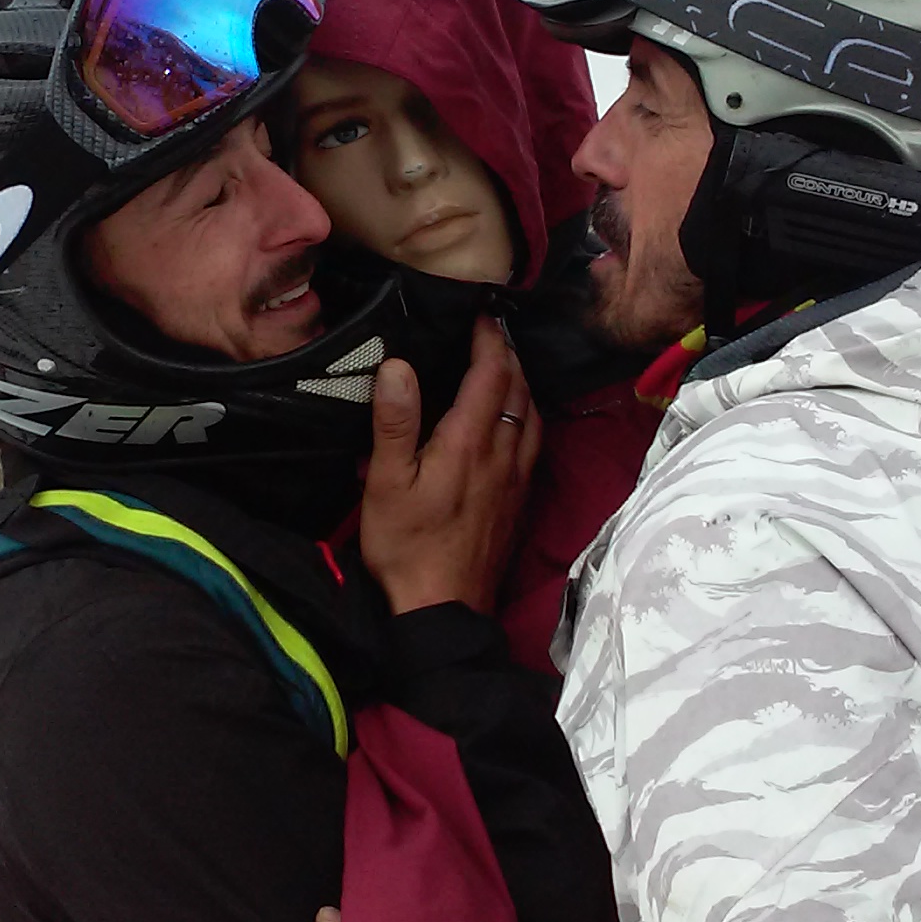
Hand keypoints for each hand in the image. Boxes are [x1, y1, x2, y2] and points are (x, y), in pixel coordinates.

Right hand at [360, 317, 540, 615]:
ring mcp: (516, 480)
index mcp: (470, 442)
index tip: (480, 312)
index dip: (489, 337)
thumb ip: (395, 421)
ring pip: (532, 416)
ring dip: (523, 384)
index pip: (492, 373)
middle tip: (491, 332)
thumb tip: (399, 365)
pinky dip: (527, 416)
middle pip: (519, 389)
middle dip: (508, 354)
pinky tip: (514, 423)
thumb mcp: (386, 483)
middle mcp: (503, 455)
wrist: (443, 609)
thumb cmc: (407, 547)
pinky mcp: (517, 502)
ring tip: (505, 368)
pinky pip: (533, 444)